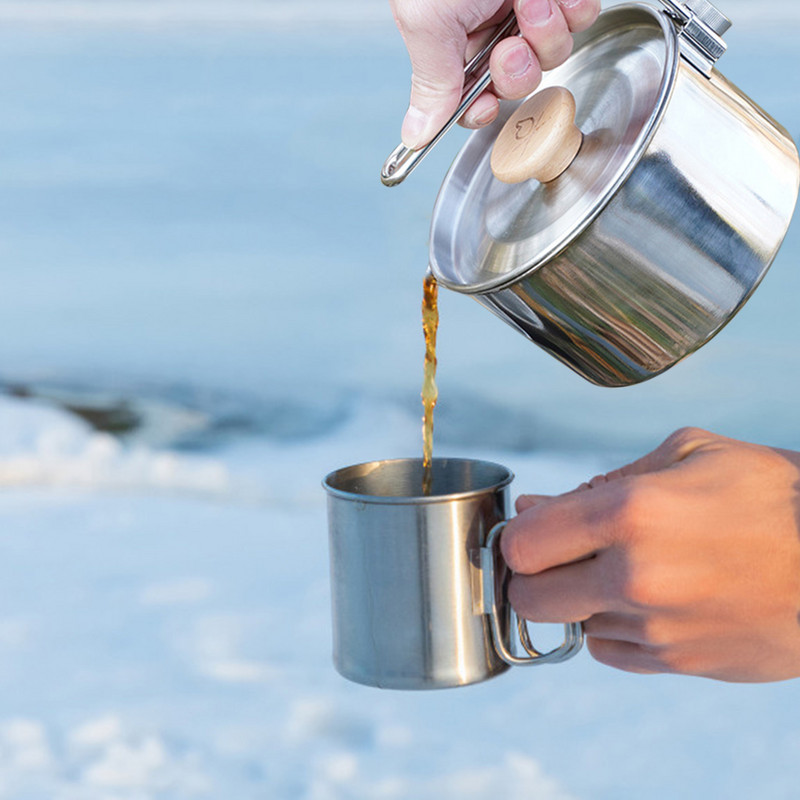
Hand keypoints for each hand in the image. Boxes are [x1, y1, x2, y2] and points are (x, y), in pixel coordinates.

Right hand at [390, 0, 599, 148]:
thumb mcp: (427, 19)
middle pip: (515, 82)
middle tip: (510, 45)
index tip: (483, 107)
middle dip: (517, 70)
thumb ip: (430, 81)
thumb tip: (413, 133)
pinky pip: (581, 18)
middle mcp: (491, 23)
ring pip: (552, 54)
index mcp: (453, 36)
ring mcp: (529, 5)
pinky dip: (573, 8)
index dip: (479, 109)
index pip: (469, 95)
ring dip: (546, 34)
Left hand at [501, 428, 799, 681]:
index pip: (521, 544)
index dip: (518, 536)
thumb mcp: (687, 454)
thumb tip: (534, 508)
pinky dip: (611, 626)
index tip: (534, 529)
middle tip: (559, 554)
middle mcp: (635, 576)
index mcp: (630, 513)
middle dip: (532, 574)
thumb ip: (600, 481)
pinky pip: (608, 651)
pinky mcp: (678, 662)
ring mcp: (657, 627)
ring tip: (622, 568)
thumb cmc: (769, 494)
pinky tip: (644, 598)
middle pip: (528, 597)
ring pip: (570, 623)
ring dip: (580, 598)